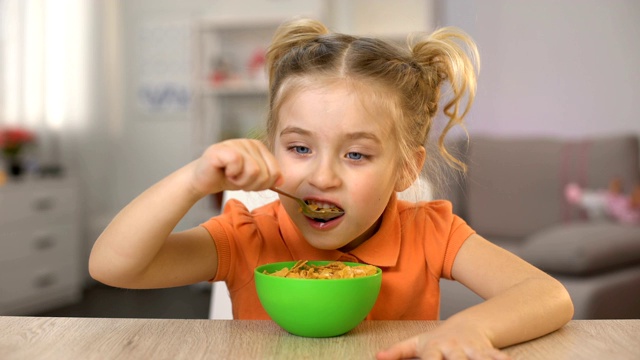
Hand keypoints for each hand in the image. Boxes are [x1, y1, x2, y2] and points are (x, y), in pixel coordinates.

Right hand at [191, 139, 282, 195]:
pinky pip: (237, 163)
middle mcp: (250, 143)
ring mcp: (236, 143)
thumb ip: (269, 178)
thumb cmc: (228, 178)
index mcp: (260, 148)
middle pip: (265, 173)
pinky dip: (232, 174)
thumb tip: (281, 180)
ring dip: (241, 181)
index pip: (275, 171)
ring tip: (232, 176)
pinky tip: (225, 171)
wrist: (204, 180)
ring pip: (254, 170)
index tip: (250, 182)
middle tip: (238, 179)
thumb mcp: (253, 180)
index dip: (263, 184)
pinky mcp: (222, 149)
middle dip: (251, 184)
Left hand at [376, 324, 510, 359]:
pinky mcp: (488, 351)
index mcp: (434, 347)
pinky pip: (496, 356)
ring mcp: (472, 349)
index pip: (430, 359)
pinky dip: (501, 359)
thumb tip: (377, 357)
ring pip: (478, 358)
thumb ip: (397, 352)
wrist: (468, 325)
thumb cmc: (439, 339)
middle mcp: (454, 348)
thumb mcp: (417, 342)